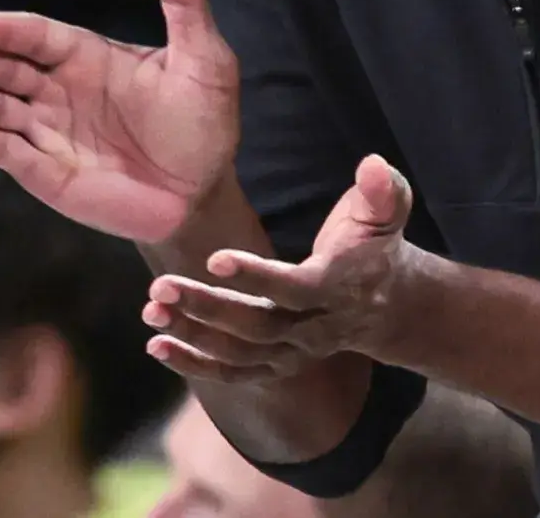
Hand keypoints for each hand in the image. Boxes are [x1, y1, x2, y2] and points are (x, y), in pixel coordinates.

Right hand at [0, 0, 241, 242]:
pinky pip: (3, 150)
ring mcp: (48, 131)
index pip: (34, 35)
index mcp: (88, 56)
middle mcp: (59, 89)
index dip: (2, 28)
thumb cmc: (205, 121)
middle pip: (2, 65)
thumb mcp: (203, 55)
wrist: (202, 193)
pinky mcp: (44, 172)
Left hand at [143, 155, 421, 382]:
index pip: (296, 288)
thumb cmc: (374, 245)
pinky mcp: (277, 365)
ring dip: (193, 335)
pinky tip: (157, 346)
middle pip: (258, 326)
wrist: (384, 305)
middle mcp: (317, 329)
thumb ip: (383, 190)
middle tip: (161, 286)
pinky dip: (194, 365)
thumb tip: (372, 163)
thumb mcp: (387, 213)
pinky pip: (233, 374)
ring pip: (239, 353)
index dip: (257, 276)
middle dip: (207, 307)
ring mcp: (296, 353)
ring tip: (152, 312)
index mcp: (340, 287)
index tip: (214, 258)